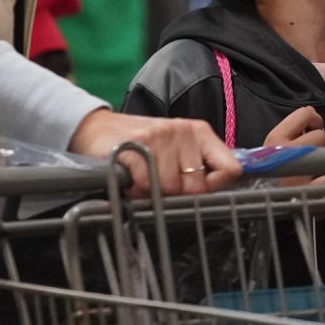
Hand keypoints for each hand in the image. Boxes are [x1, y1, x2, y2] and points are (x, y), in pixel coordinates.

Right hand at [68, 109, 240, 195]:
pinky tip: (130, 179)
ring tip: (141, 180)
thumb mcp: (174, 150)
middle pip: (196, 187)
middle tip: (158, 187)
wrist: (95, 128)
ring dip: (152, 193)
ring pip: (170, 188)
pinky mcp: (137, 144)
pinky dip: (136, 190)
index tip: (194, 191)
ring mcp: (160, 136)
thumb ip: (195, 167)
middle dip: (176, 196)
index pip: (229, 169)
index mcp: (199, 132)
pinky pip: (146, 184)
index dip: (213, 188)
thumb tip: (212, 196)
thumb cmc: (139, 144)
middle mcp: (183, 131)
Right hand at [263, 106, 324, 186]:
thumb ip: (292, 125)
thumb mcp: (272, 143)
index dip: (313, 119)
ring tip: (308, 164)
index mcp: (276, 139)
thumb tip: (312, 110)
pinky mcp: (308, 191)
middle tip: (307, 150)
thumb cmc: (267, 167)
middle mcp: (287, 154)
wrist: (260, 197)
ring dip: (321, 158)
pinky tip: (318, 178)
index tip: (310, 128)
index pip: (304, 114)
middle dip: (317, 141)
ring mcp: (298, 174)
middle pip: (320, 135)